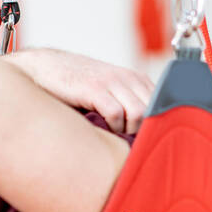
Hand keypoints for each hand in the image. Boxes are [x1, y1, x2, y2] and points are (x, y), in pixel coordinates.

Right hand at [11, 48, 154, 133]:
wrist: (47, 69)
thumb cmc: (79, 86)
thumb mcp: (110, 91)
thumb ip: (130, 105)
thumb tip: (149, 136)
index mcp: (137, 79)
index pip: (165, 104)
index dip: (161, 123)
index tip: (153, 139)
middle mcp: (129, 78)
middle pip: (155, 110)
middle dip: (146, 130)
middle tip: (133, 143)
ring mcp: (112, 82)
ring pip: (139, 113)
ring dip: (129, 130)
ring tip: (116, 134)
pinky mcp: (95, 89)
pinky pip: (116, 114)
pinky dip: (113, 127)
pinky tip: (104, 128)